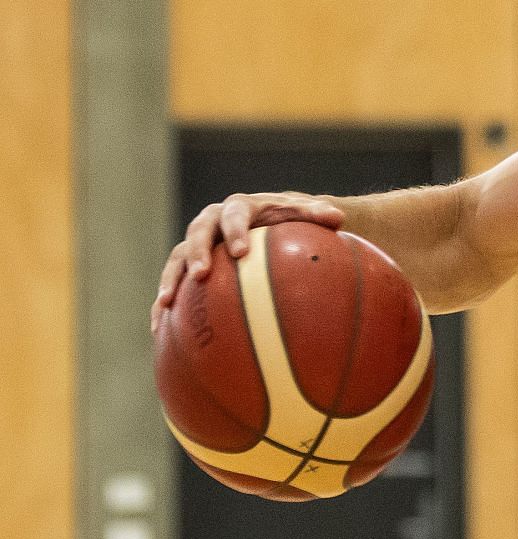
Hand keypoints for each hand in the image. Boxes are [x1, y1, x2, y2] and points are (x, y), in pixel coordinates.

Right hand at [152, 192, 344, 334]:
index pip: (234, 214)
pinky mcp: (189, 267)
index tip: (241, 251)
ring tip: (166, 304)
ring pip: (176, 258)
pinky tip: (159, 330)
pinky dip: (164, 305)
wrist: (270, 221)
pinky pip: (173, 284)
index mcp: (240, 208)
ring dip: (170, 279)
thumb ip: (317, 215)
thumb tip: (338, 218)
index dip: (235, 231)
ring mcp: (198, 245)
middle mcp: (212, 223)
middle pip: (197, 233)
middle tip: (200, 275)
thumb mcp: (304, 214)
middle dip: (196, 253)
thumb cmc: (290, 219)